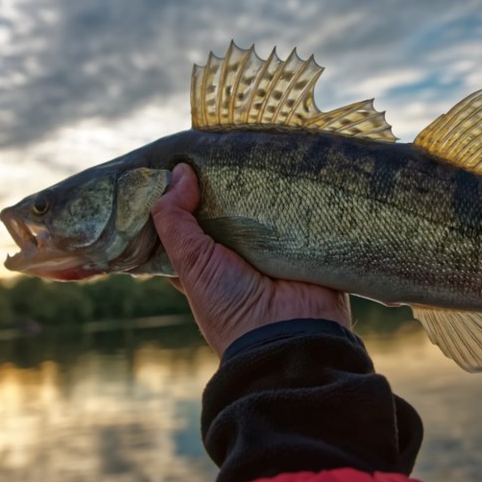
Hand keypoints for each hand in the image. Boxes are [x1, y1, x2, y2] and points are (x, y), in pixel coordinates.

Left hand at [150, 163, 351, 355]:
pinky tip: (292, 164)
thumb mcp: (191, 263)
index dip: (185, 194)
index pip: (192, 220)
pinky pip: (301, 209)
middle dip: (227, 182)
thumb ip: (174, 219)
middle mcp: (240, 253)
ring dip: (264, 183)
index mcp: (207, 262)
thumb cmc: (231, 306)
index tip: (183, 159)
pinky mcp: (307, 241)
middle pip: (229, 207)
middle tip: (224, 147)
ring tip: (259, 147)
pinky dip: (297, 191)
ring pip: (265, 204)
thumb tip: (179, 172)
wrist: (290, 334)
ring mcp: (275, 247)